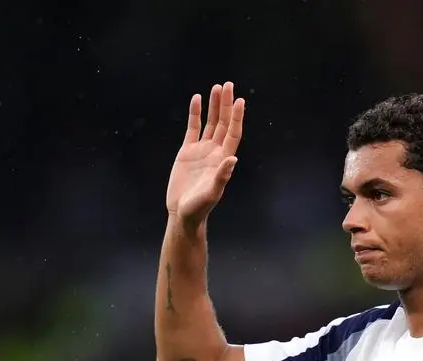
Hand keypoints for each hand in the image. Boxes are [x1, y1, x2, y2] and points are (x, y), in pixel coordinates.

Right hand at [167, 81, 244, 226]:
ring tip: (217, 87)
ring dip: (214, 106)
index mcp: (223, 160)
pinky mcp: (187, 151)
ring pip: (210, 123)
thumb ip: (222, 176)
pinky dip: (195, 114)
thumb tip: (233, 158)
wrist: (183, 213)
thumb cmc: (199, 207)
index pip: (233, 133)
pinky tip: (197, 99)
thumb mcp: (211, 193)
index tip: (240, 100)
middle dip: (226, 105)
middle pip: (223, 123)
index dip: (237, 117)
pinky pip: (193, 128)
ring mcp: (201, 150)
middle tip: (228, 85)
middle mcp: (215, 152)